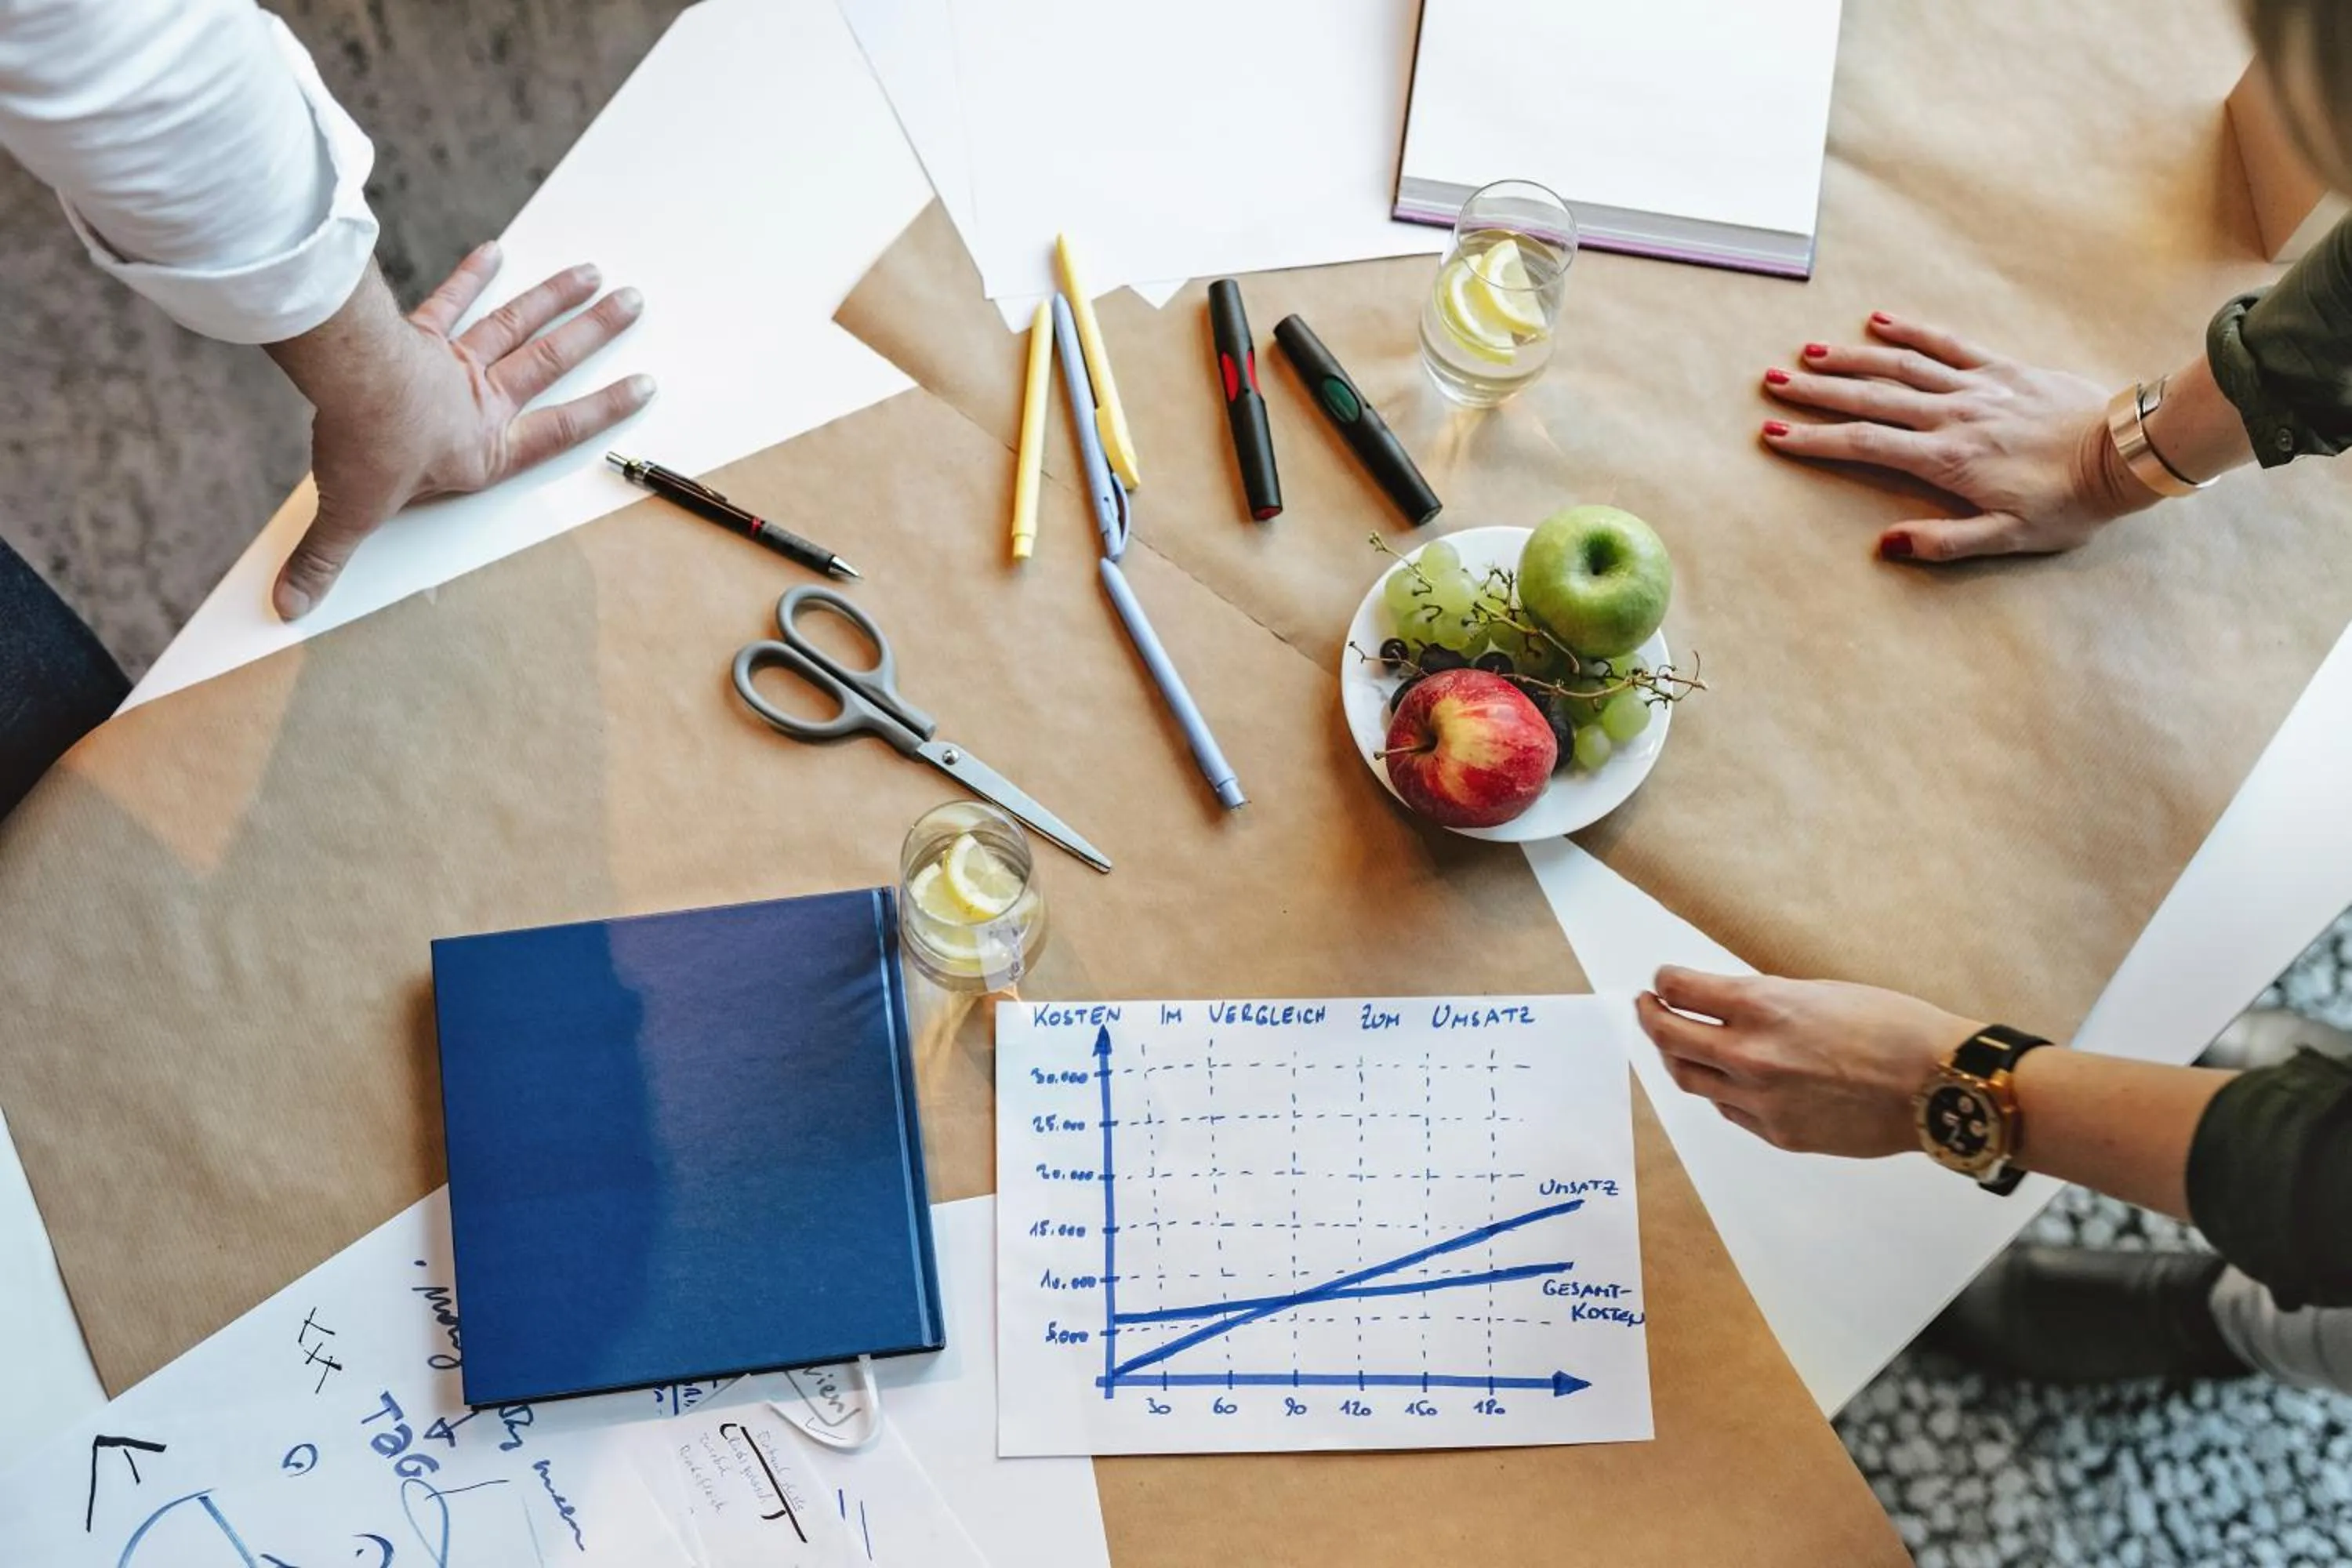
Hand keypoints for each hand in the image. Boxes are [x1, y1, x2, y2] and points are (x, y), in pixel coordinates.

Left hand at [266, 244, 653, 617]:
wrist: (349, 383)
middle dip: (595, 330)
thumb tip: (292, 605)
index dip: (604, 409)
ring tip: (591, 272)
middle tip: (633, 300)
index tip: (643, 385)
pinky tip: (494, 252)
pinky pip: (452, 301)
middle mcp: (482, 401)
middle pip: (551, 359)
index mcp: (485, 448)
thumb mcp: (351, 515)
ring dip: (555, 296)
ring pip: (517, 323)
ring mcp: (455, 362)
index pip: (560, 430)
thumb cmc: (368, 448)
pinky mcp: (420, 333)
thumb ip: (325, 558)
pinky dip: (472, 275)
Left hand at [1633, 967, 1982, 1158]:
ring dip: (1677, 1056)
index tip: (1662, 979)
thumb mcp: (1819, 992)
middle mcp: (1751, 1054)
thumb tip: (1727, 1005)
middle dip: (1650, 1016)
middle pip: (1668, 1036)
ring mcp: (1761, 1100)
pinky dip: (1720, 1091)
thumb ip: (1765, 1001)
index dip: (1665, 981)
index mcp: (1763, 1006)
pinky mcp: (1778, 1134)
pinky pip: (1729, 1111)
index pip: (1681, 990)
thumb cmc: (1895, 1028)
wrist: (1938, 1085)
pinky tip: (1727, 1079)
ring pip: (1690, 1079)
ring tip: (1676, 1043)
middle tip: (1647, 1006)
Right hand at [1758, 312, 2154, 562]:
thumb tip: (1886, 544)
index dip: (1815, 440)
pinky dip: (1912, 329)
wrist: (2125, 453)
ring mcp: (1976, 387)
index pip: (1865, 444)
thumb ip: (1945, 543)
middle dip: (1817, 391)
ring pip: (1901, 365)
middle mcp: (1952, 415)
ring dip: (1851, 356)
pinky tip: (1880, 319)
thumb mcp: (2008, 538)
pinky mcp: (2002, 369)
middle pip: (1871, 397)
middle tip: (1772, 381)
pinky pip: (1948, 344)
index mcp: (1946, 459)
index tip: (1774, 434)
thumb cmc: (2068, 503)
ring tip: (1809, 352)